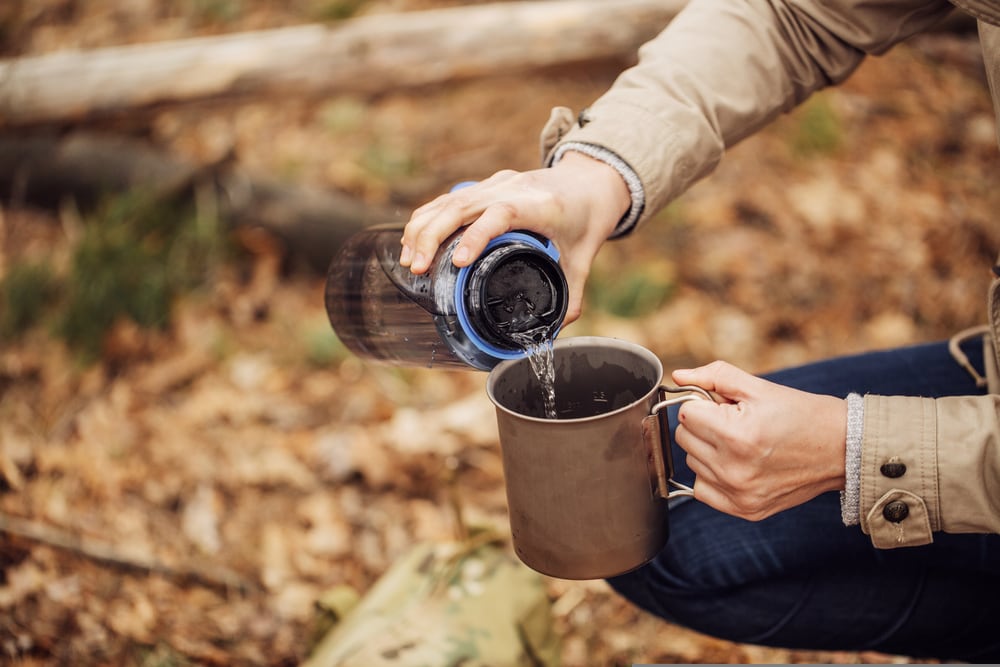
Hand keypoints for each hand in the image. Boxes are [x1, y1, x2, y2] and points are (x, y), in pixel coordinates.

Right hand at [400, 151, 630, 322]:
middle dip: (432, 236)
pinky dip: (427, 218)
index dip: (476, 236)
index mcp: (539, 205)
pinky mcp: (485, 186)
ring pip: (449, 200)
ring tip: (410, 261)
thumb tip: (548, 334)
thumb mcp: (583, 258)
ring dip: (423, 228)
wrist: (590, 181)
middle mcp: (512, 188)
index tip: (457, 263)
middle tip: (418, 269)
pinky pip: (448, 199)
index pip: (501, 214)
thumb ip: (570, 296)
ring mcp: (496, 184)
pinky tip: (413, 241)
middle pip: (462, 206)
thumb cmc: (587, 218)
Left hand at [671, 361, 847, 520]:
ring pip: (692, 462)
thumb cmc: (800, 414)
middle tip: (735, 422)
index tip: (724, 406)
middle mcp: (733, 469)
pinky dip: (713, 475)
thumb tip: (678, 376)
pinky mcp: (744, 510)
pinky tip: (737, 464)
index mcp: (736, 435)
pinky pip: (702, 489)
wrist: (841, 449)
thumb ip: (713, 377)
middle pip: (683, 438)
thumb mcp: (758, 387)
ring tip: (742, 443)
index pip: (685, 413)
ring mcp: (738, 494)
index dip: (703, 404)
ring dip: (708, 449)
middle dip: (703, 425)